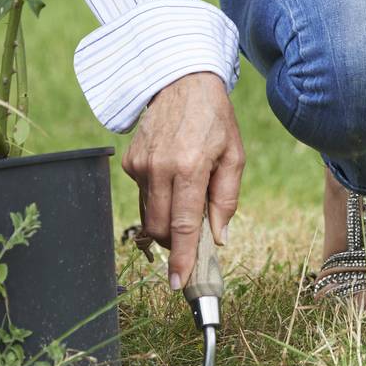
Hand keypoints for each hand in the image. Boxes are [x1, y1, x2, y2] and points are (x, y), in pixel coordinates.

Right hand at [121, 71, 243, 289]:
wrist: (183, 82)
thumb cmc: (215, 119)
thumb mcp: (234, 155)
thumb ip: (226, 199)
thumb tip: (219, 238)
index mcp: (190, 167)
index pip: (183, 226)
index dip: (182, 259)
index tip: (178, 283)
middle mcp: (160, 168)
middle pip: (159, 227)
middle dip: (173, 243)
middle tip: (192, 239)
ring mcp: (141, 164)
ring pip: (147, 214)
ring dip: (165, 220)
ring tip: (186, 200)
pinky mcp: (131, 161)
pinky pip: (142, 194)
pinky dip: (158, 197)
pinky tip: (172, 176)